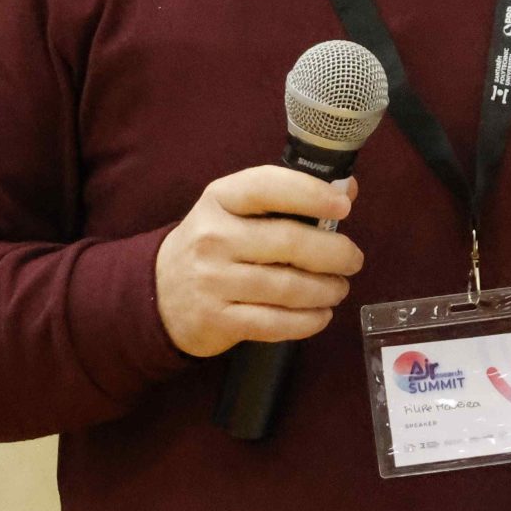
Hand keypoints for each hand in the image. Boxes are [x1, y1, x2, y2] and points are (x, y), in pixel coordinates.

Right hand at [154, 165, 363, 356]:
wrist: (157, 292)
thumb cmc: (214, 242)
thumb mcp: (237, 209)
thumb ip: (288, 197)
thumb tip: (347, 191)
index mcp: (220, 198)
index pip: (269, 187)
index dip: (311, 194)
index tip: (344, 207)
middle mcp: (213, 237)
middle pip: (289, 242)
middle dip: (334, 252)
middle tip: (353, 259)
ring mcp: (212, 281)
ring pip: (287, 287)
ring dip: (326, 289)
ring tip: (339, 288)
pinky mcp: (216, 321)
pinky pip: (274, 323)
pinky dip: (307, 321)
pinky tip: (321, 315)